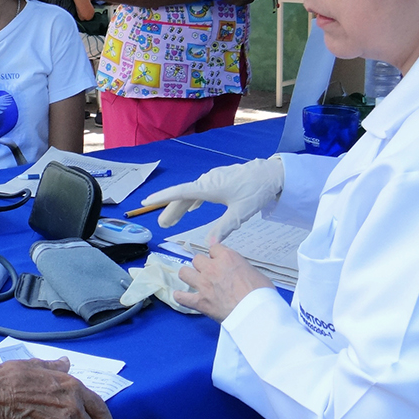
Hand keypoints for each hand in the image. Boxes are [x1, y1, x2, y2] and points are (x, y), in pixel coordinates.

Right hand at [140, 157, 284, 241]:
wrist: (271, 174)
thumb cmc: (255, 192)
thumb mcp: (240, 213)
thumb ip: (223, 228)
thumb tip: (209, 244)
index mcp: (208, 188)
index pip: (179, 193)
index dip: (162, 198)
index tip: (147, 201)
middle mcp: (207, 181)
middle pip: (182, 196)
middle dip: (170, 210)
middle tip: (161, 225)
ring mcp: (213, 179)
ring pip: (191, 194)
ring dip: (181, 207)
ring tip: (172, 220)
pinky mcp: (220, 180)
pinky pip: (200, 191)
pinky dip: (192, 201)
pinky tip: (192, 208)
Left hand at [176, 238, 273, 321]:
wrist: (256, 313)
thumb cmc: (261, 294)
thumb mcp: (255, 272)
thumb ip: (241, 266)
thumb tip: (238, 268)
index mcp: (227, 258)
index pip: (214, 248)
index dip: (216, 255)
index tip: (219, 260)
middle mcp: (212, 268)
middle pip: (197, 259)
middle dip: (202, 265)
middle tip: (209, 272)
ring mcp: (204, 284)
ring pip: (184, 272)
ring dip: (189, 275)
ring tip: (194, 280)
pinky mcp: (200, 302)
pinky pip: (181, 297)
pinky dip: (181, 296)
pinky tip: (182, 296)